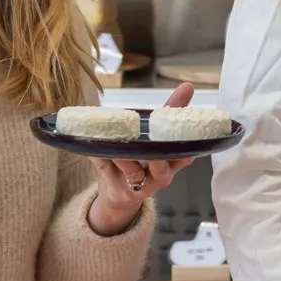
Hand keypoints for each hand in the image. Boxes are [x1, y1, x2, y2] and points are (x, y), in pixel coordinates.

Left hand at [88, 83, 196, 235]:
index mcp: (173, 163)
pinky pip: (107, 169)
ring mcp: (139, 185)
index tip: (183, 128)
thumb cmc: (143, 160)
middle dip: (155, 152)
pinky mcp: (118, 188)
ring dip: (124, 155)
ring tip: (116, 140)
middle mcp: (161, 176)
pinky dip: (100, 156)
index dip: (185, 145)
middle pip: (161, 166)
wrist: (120, 194)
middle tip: (148, 135)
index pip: (185, 155)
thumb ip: (172, 112)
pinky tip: (93, 144)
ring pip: (133, 169)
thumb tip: (187, 86)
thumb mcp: (158, 137)